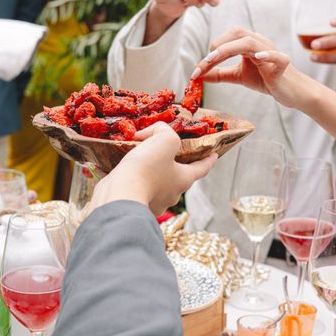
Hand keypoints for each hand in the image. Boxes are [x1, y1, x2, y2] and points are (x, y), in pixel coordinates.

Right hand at [88, 122, 217, 215]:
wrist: (120, 195)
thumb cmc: (147, 168)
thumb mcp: (165, 139)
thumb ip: (164, 130)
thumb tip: (150, 134)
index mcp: (184, 179)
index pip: (202, 168)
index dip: (209, 159)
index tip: (214, 154)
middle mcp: (172, 193)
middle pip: (178, 176)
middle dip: (173, 164)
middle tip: (165, 152)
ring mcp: (154, 202)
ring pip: (156, 183)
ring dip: (150, 172)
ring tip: (137, 159)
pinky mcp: (136, 205)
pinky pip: (136, 189)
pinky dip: (131, 180)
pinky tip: (121, 171)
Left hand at [191, 26, 302, 107]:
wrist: (291, 92)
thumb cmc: (267, 80)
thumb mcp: (238, 76)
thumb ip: (219, 74)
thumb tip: (198, 74)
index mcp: (249, 44)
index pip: (227, 40)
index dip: (210, 52)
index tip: (197, 70)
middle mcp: (260, 44)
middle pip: (237, 33)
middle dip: (218, 46)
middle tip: (205, 62)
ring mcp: (272, 53)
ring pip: (251, 42)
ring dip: (230, 49)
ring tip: (215, 58)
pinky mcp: (283, 65)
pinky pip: (277, 57)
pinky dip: (268, 55)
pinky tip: (257, 57)